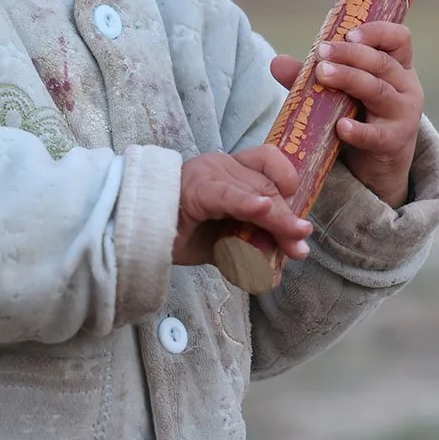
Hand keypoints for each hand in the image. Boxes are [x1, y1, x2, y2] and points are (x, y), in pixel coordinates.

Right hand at [172, 146, 310, 266]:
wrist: (139, 236)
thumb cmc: (179, 235)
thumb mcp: (223, 243)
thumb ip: (248, 252)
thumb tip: (273, 275)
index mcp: (231, 170)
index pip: (270, 164)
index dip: (289, 186)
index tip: (298, 217)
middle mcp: (223, 165)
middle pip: (269, 185)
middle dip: (288, 220)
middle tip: (299, 248)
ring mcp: (210, 174)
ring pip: (257, 192)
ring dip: (278, 221)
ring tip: (293, 245)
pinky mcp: (196, 190)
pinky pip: (228, 196)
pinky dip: (247, 204)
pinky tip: (263, 210)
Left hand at [272, 21, 423, 208]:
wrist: (381, 165)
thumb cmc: (362, 116)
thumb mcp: (342, 91)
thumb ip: (313, 75)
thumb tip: (276, 62)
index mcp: (397, 66)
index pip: (399, 38)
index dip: (377, 32)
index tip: (348, 34)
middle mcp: (405, 86)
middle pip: (382, 63)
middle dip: (350, 54)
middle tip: (321, 53)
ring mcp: (403, 114)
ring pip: (379, 90)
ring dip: (350, 79)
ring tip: (323, 74)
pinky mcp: (394, 142)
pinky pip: (377, 135)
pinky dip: (358, 131)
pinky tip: (340, 127)